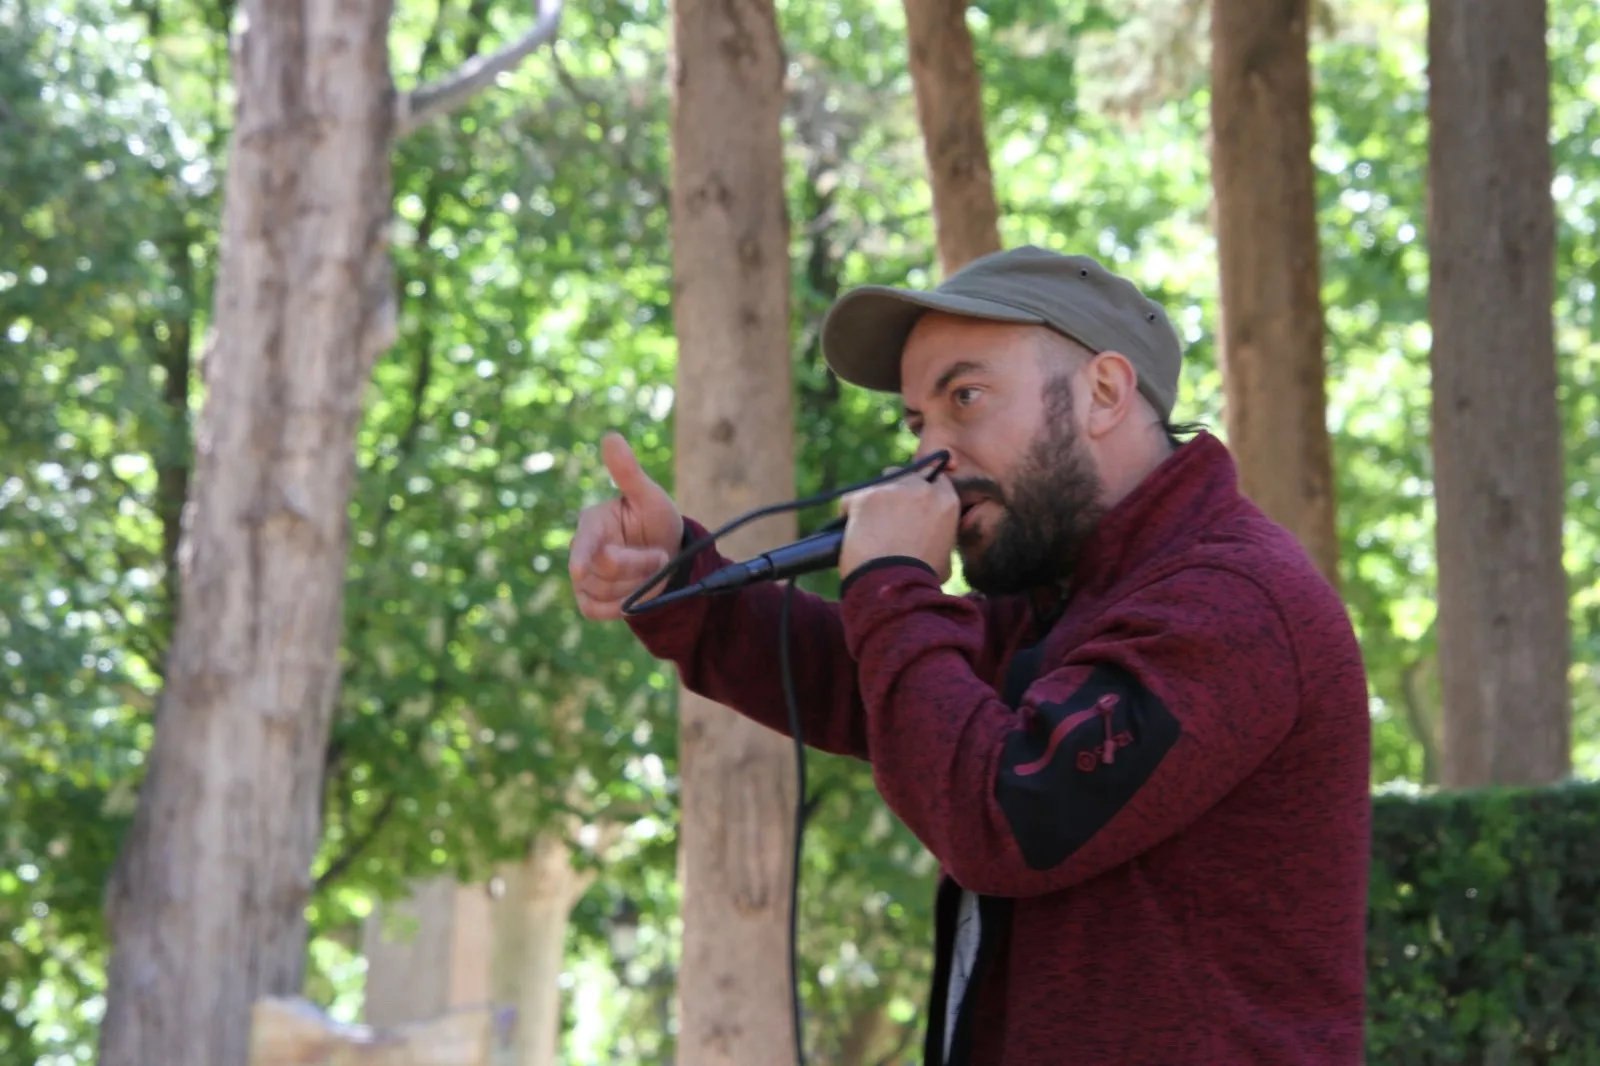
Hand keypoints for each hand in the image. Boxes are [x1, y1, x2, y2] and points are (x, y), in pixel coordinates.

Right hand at [569, 432, 684, 620]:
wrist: (666, 555)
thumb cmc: (656, 520)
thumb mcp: (651, 497)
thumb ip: (629, 473)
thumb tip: (611, 436)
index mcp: (592, 522)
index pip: (585, 542)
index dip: (582, 556)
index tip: (579, 569)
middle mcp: (580, 550)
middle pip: (607, 570)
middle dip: (641, 566)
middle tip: (659, 556)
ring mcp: (581, 578)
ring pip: (606, 593)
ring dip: (637, 586)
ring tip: (649, 572)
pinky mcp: (587, 600)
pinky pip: (599, 611)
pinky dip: (621, 606)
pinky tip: (635, 592)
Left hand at [838, 468, 959, 583]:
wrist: (893, 586)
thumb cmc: (920, 579)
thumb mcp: (945, 560)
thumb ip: (941, 541)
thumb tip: (933, 543)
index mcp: (946, 502)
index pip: (935, 480)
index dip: (921, 491)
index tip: (911, 503)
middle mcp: (922, 489)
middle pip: (906, 476)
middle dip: (898, 492)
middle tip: (888, 515)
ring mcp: (892, 489)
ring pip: (880, 482)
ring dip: (875, 497)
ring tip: (868, 523)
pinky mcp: (865, 496)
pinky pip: (851, 498)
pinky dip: (849, 512)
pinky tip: (849, 531)